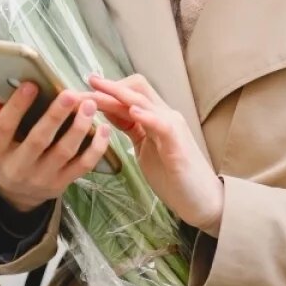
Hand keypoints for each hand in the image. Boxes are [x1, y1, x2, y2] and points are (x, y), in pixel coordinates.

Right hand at [0, 81, 112, 212]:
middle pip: (38, 140)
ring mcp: (42, 177)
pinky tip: (104, 129)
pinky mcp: (62, 184)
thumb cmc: (7, 153)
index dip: (17, 106)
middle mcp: (18, 167)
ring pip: (64, 152)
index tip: (31, 84)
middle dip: (55, 116)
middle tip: (70, 94)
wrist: (17, 194)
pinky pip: (83, 165)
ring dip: (79, 127)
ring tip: (89, 105)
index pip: (5, 127)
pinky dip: (96, 148)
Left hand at [87, 74, 223, 235]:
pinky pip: (161, 124)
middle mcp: (165, 116)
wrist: (202, 201)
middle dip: (108, 86)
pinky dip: (147, 115)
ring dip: (118, 96)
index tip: (84, 86)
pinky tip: (132, 112)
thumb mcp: (144, 147)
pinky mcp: (178, 145)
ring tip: (97, 92)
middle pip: (136, 88)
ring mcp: (173, 128)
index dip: (108, 87)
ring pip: (144, 101)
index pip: (131, 91)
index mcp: (155, 117)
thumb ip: (131, 127)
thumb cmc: (172, 176)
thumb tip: (108, 111)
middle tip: (84, 85)